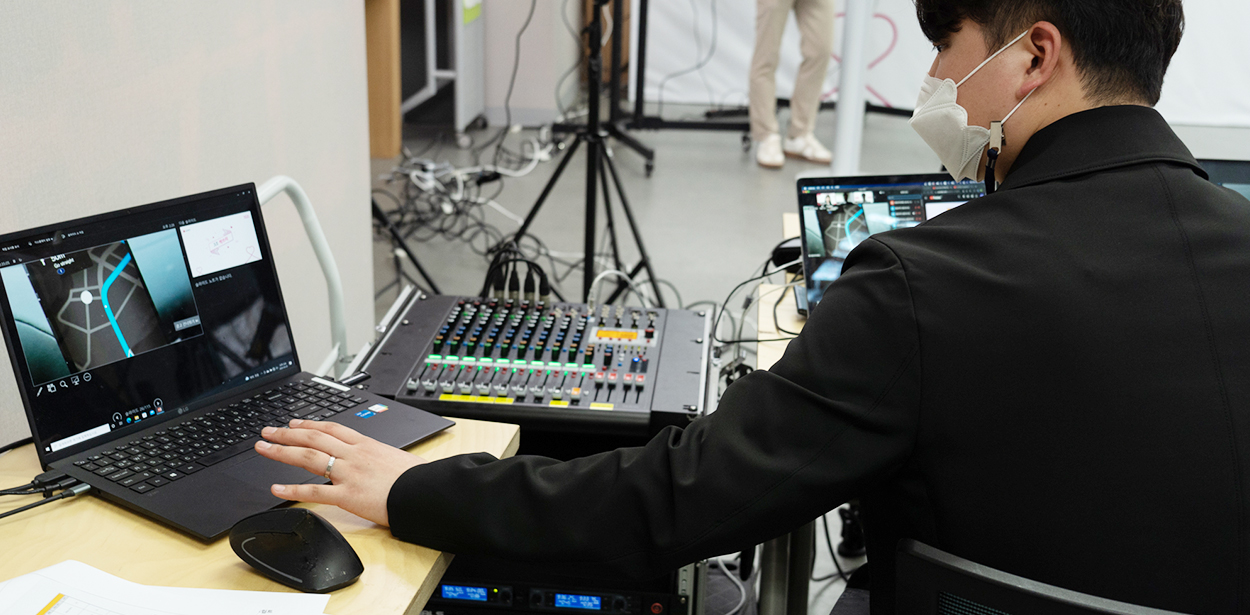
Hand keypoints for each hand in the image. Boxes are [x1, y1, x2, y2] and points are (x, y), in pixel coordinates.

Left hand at [254, 418, 427, 525]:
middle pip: (313, 437)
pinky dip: (292, 489)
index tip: (294, 422)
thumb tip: (382, 461)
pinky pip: (314, 491)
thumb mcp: (400, 458)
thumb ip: (383, 458)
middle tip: (267, 431)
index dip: (309, 424)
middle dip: (286, 432)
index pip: (331, 428)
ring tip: (264, 448)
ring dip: (282, 451)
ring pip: (308, 456)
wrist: (425, 491)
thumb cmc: (418, 477)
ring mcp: (348, 473)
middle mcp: (354, 455)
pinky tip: (276, 487)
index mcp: (367, 444)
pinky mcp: (347, 495)